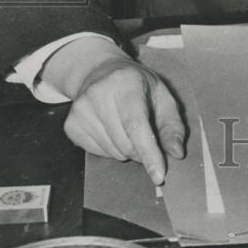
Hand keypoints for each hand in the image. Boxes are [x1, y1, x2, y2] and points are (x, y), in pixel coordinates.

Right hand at [42, 38, 184, 184]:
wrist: (100, 72)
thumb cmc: (136, 85)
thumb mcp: (162, 96)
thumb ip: (172, 125)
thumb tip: (176, 152)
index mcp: (126, 84)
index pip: (136, 126)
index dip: (149, 153)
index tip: (158, 175)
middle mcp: (98, 95)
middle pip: (125, 144)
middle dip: (141, 150)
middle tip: (146, 136)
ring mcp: (81, 110)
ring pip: (112, 152)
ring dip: (126, 149)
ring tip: (127, 127)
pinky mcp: (71, 125)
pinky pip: (97, 153)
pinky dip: (110, 149)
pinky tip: (111, 129)